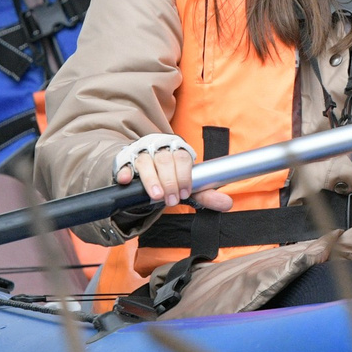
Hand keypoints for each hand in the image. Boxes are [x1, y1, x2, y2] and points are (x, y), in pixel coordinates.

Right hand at [115, 134, 233, 211]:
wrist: (145, 168)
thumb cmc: (171, 176)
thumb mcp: (187, 185)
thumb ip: (205, 194)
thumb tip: (228, 203)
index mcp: (177, 150)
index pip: (182, 158)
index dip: (184, 176)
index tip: (184, 193)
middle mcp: (160, 148)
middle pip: (164, 160)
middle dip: (169, 181)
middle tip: (170, 200)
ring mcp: (141, 153)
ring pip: (145, 161)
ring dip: (151, 179)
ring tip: (155, 196)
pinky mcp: (124, 161)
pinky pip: (123, 164)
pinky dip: (125, 172)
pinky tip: (125, 180)